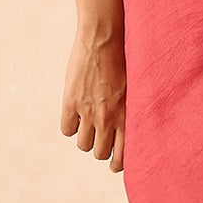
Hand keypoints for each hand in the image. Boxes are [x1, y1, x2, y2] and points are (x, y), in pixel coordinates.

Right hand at [61, 25, 126, 172]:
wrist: (104, 38)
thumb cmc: (124, 60)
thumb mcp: (135, 89)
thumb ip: (131, 111)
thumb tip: (131, 128)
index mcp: (128, 117)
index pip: (122, 157)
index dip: (116, 163)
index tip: (114, 162)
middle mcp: (108, 118)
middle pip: (100, 153)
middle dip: (100, 148)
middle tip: (101, 137)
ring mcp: (88, 112)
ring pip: (83, 145)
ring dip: (85, 138)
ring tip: (88, 124)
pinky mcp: (71, 102)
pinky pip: (67, 130)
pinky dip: (70, 126)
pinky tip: (76, 114)